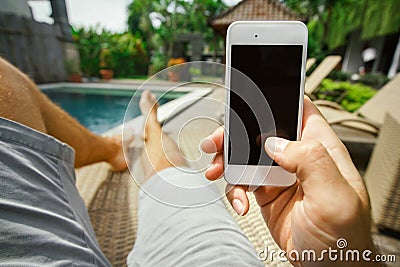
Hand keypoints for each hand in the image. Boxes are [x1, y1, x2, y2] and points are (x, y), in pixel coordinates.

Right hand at [201, 98, 377, 265]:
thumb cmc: (344, 239)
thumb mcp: (336, 199)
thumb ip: (312, 161)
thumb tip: (276, 141)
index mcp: (322, 149)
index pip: (300, 109)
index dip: (276, 98)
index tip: (249, 99)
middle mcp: (299, 158)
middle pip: (262, 129)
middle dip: (236, 133)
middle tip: (217, 142)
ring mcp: (280, 174)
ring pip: (246, 154)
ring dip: (226, 160)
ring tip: (215, 172)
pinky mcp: (266, 191)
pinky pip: (241, 181)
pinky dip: (234, 190)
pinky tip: (239, 203)